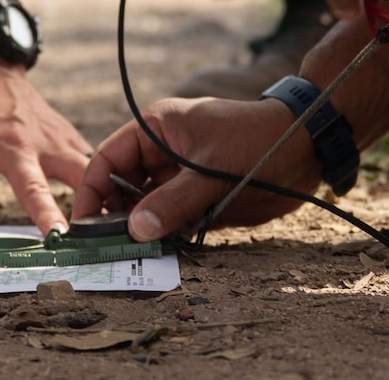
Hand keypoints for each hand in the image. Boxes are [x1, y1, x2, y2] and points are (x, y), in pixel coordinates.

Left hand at [0, 47, 91, 234]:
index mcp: (12, 148)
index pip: (33, 188)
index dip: (47, 214)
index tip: (60, 237)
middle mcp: (42, 141)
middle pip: (81, 175)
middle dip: (93, 203)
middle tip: (96, 234)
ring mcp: (58, 135)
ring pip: (90, 165)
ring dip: (96, 190)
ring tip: (101, 219)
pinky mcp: (65, 132)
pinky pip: (86, 156)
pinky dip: (92, 175)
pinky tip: (92, 194)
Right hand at [72, 98, 317, 242]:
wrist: (306, 146)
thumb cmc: (257, 140)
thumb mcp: (211, 169)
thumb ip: (173, 201)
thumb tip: (135, 231)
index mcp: (156, 130)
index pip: (108, 158)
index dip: (92, 189)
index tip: (82, 223)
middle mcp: (162, 155)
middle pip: (122, 188)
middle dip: (112, 217)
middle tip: (105, 251)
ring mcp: (180, 179)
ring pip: (146, 209)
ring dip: (139, 232)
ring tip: (128, 259)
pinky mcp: (199, 201)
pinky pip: (171, 222)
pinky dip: (164, 238)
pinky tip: (158, 256)